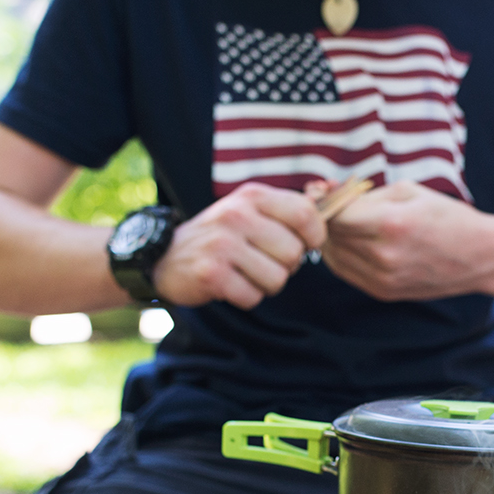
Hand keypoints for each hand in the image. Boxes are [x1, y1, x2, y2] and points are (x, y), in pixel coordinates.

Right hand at [152, 184, 325, 308]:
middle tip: (263, 262)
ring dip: (266, 284)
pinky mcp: (211, 273)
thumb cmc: (221, 237)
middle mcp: (237, 215)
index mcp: (252, 196)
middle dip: (286, 267)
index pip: (305, 213)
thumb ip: (284, 213)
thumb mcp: (248, 211)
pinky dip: (246, 297)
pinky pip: (252, 296)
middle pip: (293, 253)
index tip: (307, 245)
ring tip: (245, 273)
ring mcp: (222, 244)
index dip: (315, 236)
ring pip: (277, 279)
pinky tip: (230, 284)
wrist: (166, 255)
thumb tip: (327, 218)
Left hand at [320, 181, 493, 300]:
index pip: (336, 213)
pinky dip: (341, 254)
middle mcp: (383, 256)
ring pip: (333, 255)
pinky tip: (351, 241)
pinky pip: (345, 271)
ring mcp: (382, 279)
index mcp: (391, 224)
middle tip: (329, 202)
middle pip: (331, 235)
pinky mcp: (382, 292)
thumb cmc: (447, 217)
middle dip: (326, 216)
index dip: (327, 200)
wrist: (479, 257)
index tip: (325, 191)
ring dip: (331, 236)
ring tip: (343, 221)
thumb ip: (365, 194)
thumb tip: (326, 192)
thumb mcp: (408, 192)